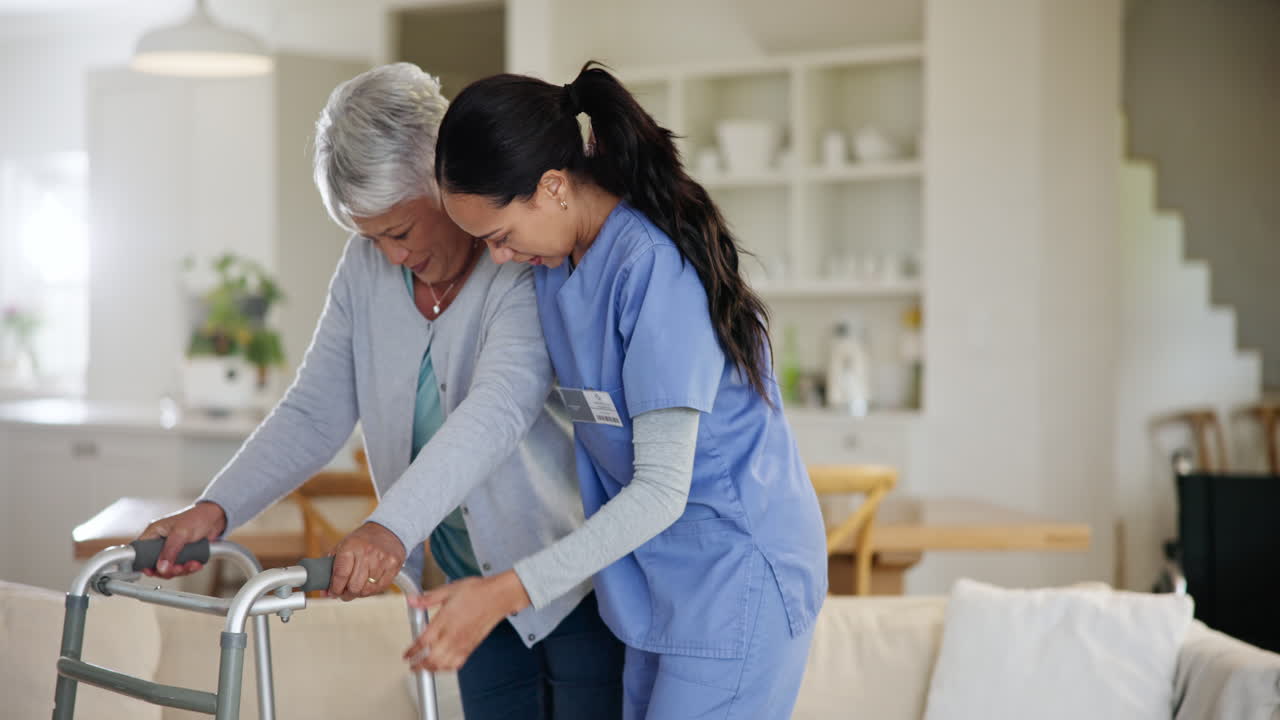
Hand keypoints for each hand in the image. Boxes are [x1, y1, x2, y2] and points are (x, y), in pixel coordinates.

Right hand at [136, 501, 226, 578]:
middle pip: (155, 564)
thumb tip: (161, 567)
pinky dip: (189, 568)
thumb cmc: (197, 518)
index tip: (152, 571)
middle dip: (168, 570)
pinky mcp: (182, 555)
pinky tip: (196, 564)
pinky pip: (181, 568)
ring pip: (169, 568)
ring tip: (192, 564)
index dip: (143, 563)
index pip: (140, 551)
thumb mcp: (181, 533)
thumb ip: (170, 551)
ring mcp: (171, 550)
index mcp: (154, 533)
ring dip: (181, 570)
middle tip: (178, 568)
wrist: (216, 518)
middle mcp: (160, 543)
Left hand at [328, 522, 406, 599]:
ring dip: (359, 593)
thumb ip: (330, 568)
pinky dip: (371, 591)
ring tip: (356, 588)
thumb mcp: (343, 547)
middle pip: (354, 586)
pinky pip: (380, 588)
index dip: (335, 588)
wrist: (387, 530)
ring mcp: (382, 559)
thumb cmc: (362, 541)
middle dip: (346, 594)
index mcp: (351, 546)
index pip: (341, 574)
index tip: (333, 593)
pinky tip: (368, 585)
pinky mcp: (393, 565)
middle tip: (344, 593)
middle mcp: (367, 552)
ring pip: (367, 590)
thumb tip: (325, 592)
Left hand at [403, 570, 531, 672]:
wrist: (498, 597)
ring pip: (444, 664)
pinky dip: (448, 668)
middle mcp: (452, 635)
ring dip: (432, 669)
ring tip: (425, 668)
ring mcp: (462, 643)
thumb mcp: (449, 589)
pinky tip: (444, 666)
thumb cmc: (478, 592)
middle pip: (431, 658)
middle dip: (419, 665)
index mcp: (444, 620)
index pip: (423, 642)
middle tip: (412, 666)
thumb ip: (429, 598)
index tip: (407, 655)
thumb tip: (413, 600)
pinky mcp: (471, 646)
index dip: (412, 651)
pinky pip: (457, 664)